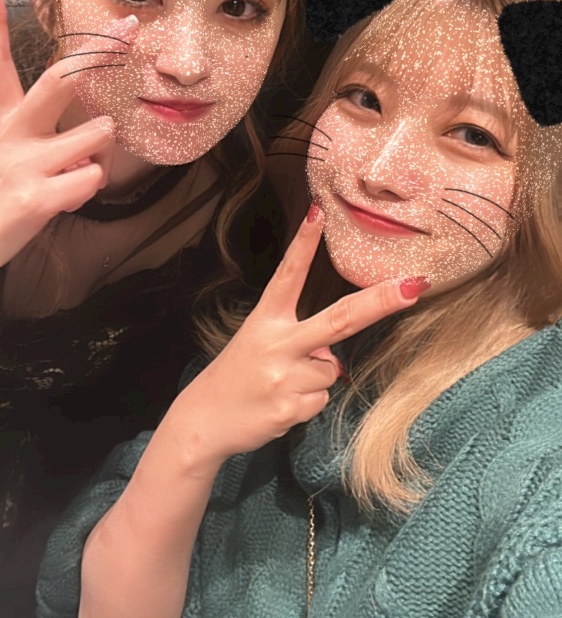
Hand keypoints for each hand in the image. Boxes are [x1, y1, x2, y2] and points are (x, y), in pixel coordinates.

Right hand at [0, 0, 138, 265]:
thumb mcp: (4, 148)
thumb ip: (24, 114)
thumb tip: (69, 109)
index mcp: (4, 120)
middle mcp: (11, 133)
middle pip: (59, 80)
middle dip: (98, 53)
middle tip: (128, 30)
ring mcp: (24, 164)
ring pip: (98, 133)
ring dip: (101, 151)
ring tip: (76, 169)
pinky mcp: (35, 199)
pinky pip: (92, 178)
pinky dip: (89, 187)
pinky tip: (66, 199)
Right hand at [181, 204, 429, 460]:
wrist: (205, 421)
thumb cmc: (238, 376)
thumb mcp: (259, 344)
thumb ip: (300, 341)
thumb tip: (334, 356)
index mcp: (266, 319)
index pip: (288, 274)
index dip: (304, 244)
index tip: (319, 213)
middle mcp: (277, 343)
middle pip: (339, 318)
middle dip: (380, 301)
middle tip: (415, 286)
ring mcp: (284, 376)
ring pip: (331, 369)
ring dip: (315, 379)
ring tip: (280, 384)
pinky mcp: (290, 407)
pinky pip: (322, 400)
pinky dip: (307, 403)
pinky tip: (280, 404)